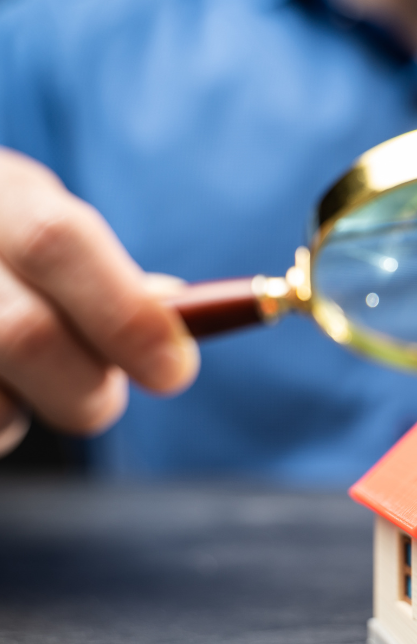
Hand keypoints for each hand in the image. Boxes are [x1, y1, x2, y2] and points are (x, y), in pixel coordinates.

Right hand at [0, 148, 198, 455]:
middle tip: (103, 399)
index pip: (56, 242)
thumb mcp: (48, 231)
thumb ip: (107, 279)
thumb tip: (170, 321)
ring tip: (24, 383)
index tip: (174, 372)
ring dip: (25, 412)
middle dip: (87, 388)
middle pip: (24, 333)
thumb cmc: (10, 256)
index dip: (126, 315)